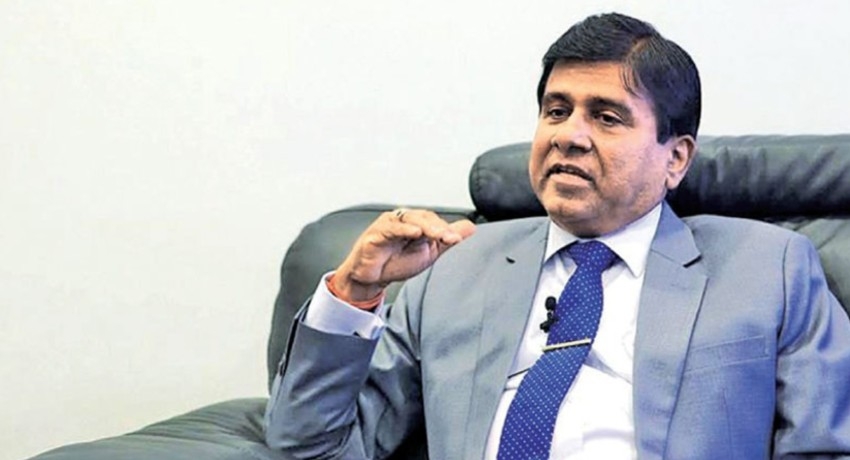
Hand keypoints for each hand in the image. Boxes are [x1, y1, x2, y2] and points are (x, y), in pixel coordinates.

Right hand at [332, 209, 475, 302]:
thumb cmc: (396, 262)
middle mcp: (403, 220)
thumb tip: (470, 228)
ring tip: (437, 234)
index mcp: (416, 223)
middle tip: (450, 238)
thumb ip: (447, 239)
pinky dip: (402, 229)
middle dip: (438, 227)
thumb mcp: (428, 252)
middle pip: (423, 217)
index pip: (434, 220)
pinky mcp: (375, 234)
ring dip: (425, 226)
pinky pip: (390, 228)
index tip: (457, 240)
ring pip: (408, 219)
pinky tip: (413, 233)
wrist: (372, 278)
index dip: (446, 229)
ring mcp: (388, 225)